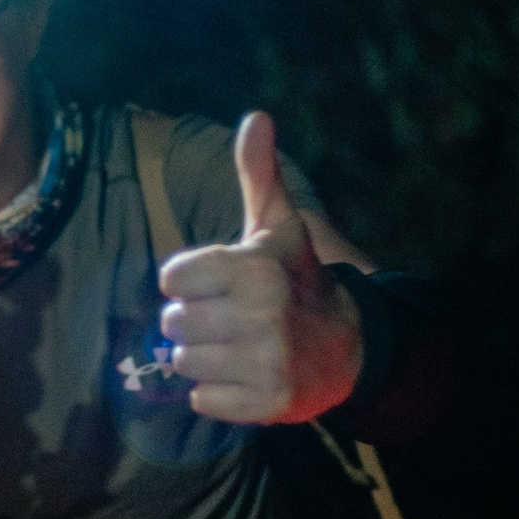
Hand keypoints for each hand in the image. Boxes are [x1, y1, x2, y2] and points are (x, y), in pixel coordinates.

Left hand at [158, 111, 363, 424]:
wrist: (347, 346)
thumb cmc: (297, 278)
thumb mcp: (277, 225)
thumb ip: (259, 173)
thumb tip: (256, 115)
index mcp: (255, 267)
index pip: (170, 277)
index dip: (188, 279)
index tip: (217, 281)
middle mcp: (262, 315)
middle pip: (172, 322)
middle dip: (193, 319)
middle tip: (227, 316)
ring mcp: (266, 362)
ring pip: (184, 363)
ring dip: (202, 357)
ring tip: (235, 345)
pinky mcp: (267, 403)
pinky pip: (202, 400)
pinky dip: (215, 393)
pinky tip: (243, 374)